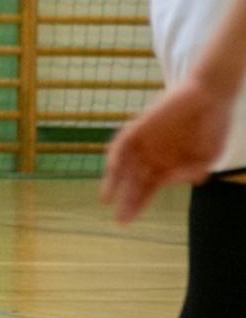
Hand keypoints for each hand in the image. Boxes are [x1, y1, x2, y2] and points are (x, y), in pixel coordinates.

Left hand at [100, 74, 233, 222]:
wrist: (210, 97)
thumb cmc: (211, 128)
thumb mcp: (207, 158)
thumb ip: (192, 172)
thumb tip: (170, 180)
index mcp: (167, 165)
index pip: (146, 189)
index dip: (136, 204)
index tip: (126, 220)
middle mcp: (152, 155)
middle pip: (134, 181)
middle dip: (127, 201)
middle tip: (120, 220)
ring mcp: (145, 141)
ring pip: (123, 164)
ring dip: (114, 181)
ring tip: (107, 199)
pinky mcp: (141, 125)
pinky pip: (123, 141)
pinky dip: (116, 154)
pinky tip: (113, 168)